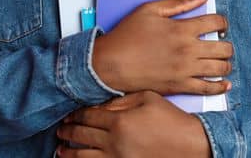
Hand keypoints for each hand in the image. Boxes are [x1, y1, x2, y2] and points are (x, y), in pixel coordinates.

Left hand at [57, 91, 210, 157]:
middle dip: (68, 132)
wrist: (190, 144)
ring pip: (83, 156)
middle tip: (61, 130)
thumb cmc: (171, 119)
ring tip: (60, 150)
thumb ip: (121, 100)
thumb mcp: (147, 99)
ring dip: (69, 152)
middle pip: (81, 136)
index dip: (75, 115)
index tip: (70, 116)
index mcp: (119, 121)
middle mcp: (115, 142)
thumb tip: (100, 105)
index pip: (88, 116)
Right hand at [91, 0, 232, 95]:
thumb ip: (178, 2)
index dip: (222, 23)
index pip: (216, 23)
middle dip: (226, 44)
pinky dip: (220, 86)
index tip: (220, 25)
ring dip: (225, 63)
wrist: (111, 64)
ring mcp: (185, 70)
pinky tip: (225, 83)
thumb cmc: (127, 36)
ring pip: (220, 68)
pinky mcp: (180, 86)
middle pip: (224, 48)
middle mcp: (188, 50)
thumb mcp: (149, 10)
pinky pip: (208, 88)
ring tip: (222, 60)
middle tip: (221, 43)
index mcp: (182, 29)